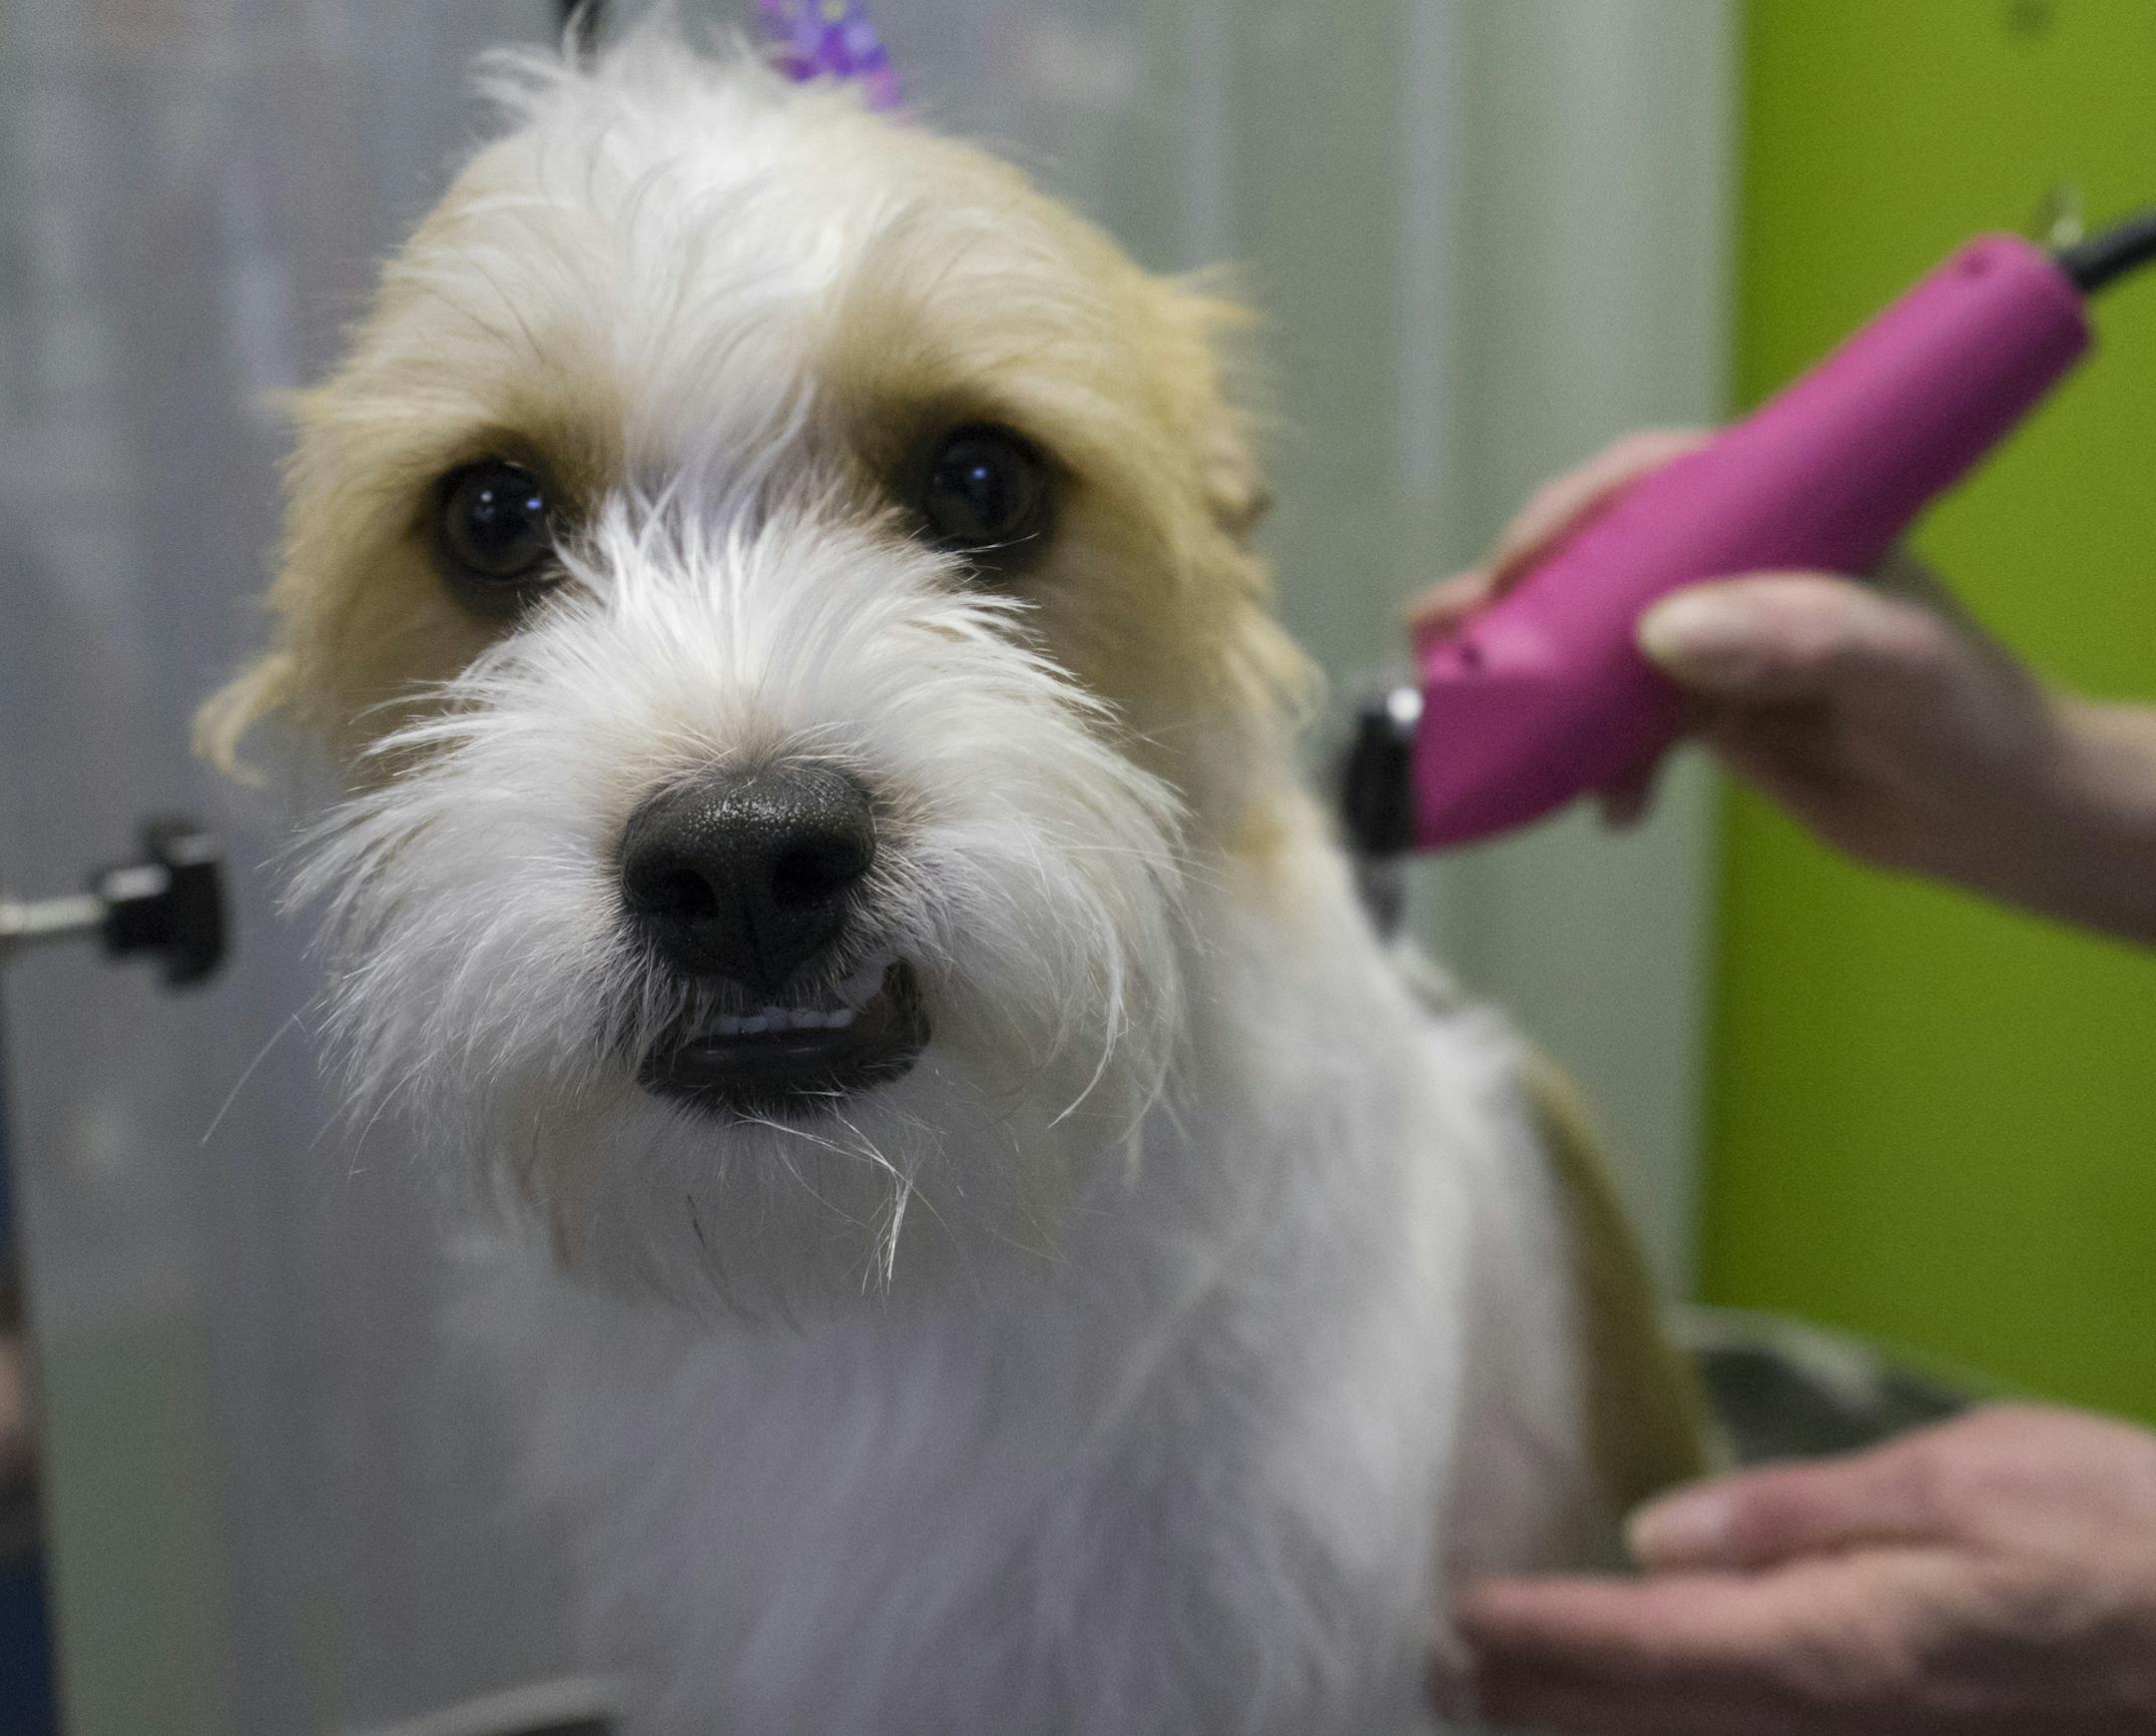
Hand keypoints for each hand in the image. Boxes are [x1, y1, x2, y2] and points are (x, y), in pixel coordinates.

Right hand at [1411, 432, 2155, 943]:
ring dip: (1538, 685)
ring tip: (1481, 724)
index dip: (1569, 520)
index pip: (1653, 484)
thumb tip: (1666, 630)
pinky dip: (1593, 758)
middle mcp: (1741, 565)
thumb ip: (1794, 634)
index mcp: (1786, 515)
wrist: (2000, 823)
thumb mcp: (1895, 664)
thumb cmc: (1978, 722)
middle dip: (1517, 602)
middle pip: (1600, 562)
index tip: (1513, 575)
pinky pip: (1618, 721)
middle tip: (1442, 637)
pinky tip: (1606, 802)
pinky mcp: (1707, 707)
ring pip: (1596, 643)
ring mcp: (1719, 637)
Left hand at [1455, 1405, 2155, 1734]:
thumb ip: (1799, 1517)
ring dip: (1586, 1731)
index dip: (1543, 1639)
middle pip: (1652, 1722)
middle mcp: (1845, 1728)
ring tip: (1494, 1701)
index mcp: (1845, 1645)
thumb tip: (1657, 1540)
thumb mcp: (1962, 1480)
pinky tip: (1629, 1722)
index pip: (1651, 1648)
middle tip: (1436, 1667)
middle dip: (1536, 1701)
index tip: (1455, 1619)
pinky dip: (1671, 1733)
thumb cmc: (2122, 1534)